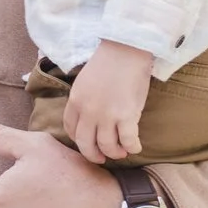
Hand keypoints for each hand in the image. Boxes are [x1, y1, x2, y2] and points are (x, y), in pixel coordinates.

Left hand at [63, 41, 154, 164]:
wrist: (126, 49)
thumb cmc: (108, 62)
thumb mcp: (85, 81)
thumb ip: (84, 100)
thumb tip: (89, 116)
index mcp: (75, 101)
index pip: (71, 129)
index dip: (79, 140)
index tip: (87, 143)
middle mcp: (88, 111)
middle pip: (85, 144)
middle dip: (93, 155)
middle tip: (101, 157)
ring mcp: (107, 115)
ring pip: (107, 146)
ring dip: (114, 153)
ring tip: (121, 152)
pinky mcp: (126, 116)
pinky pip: (128, 141)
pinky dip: (132, 147)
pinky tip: (136, 147)